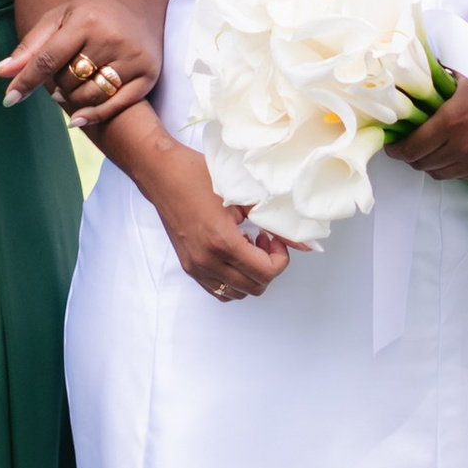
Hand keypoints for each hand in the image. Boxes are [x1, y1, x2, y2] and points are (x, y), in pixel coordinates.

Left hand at [0, 0, 162, 125]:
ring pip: (89, 96)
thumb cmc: (92, 12)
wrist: (140, 2)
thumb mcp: (59, 19)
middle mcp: (111, 38)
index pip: (48, 59)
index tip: (9, 100)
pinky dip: (93, 115)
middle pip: (68, 81)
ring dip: (74, 99)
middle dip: (59, 84)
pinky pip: (116, 105)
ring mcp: (132, 57)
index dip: (26, 81)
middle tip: (63, 75)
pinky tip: (77, 118)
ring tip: (73, 87)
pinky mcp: (148, 74)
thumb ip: (30, 47)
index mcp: (86, 21)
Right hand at [140, 136, 293, 301]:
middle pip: (255, 287)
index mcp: (221, 241)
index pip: (265, 272)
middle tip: (265, 241)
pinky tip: (233, 253)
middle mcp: (207, 261)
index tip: (274, 238)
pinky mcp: (188, 266)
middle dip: (268, 266)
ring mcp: (195, 266)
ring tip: (248, 247)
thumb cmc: (197, 175)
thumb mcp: (241, 193)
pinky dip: (232, 279)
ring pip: (237, 293)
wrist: (162, 173)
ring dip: (250, 275)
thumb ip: (273, 220)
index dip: (280, 258)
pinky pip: (218, 290)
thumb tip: (305, 243)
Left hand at [388, 77, 467, 180]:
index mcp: (453, 122)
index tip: (392, 143)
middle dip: (412, 156)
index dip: (397, 149)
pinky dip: (453, 168)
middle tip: (409, 143)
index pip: (413, 148)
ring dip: (431, 164)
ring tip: (430, 148)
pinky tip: (455, 151)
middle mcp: (465, 147)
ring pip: (443, 174)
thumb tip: (417, 72)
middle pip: (424, 164)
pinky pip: (464, 176)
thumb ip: (439, 71)